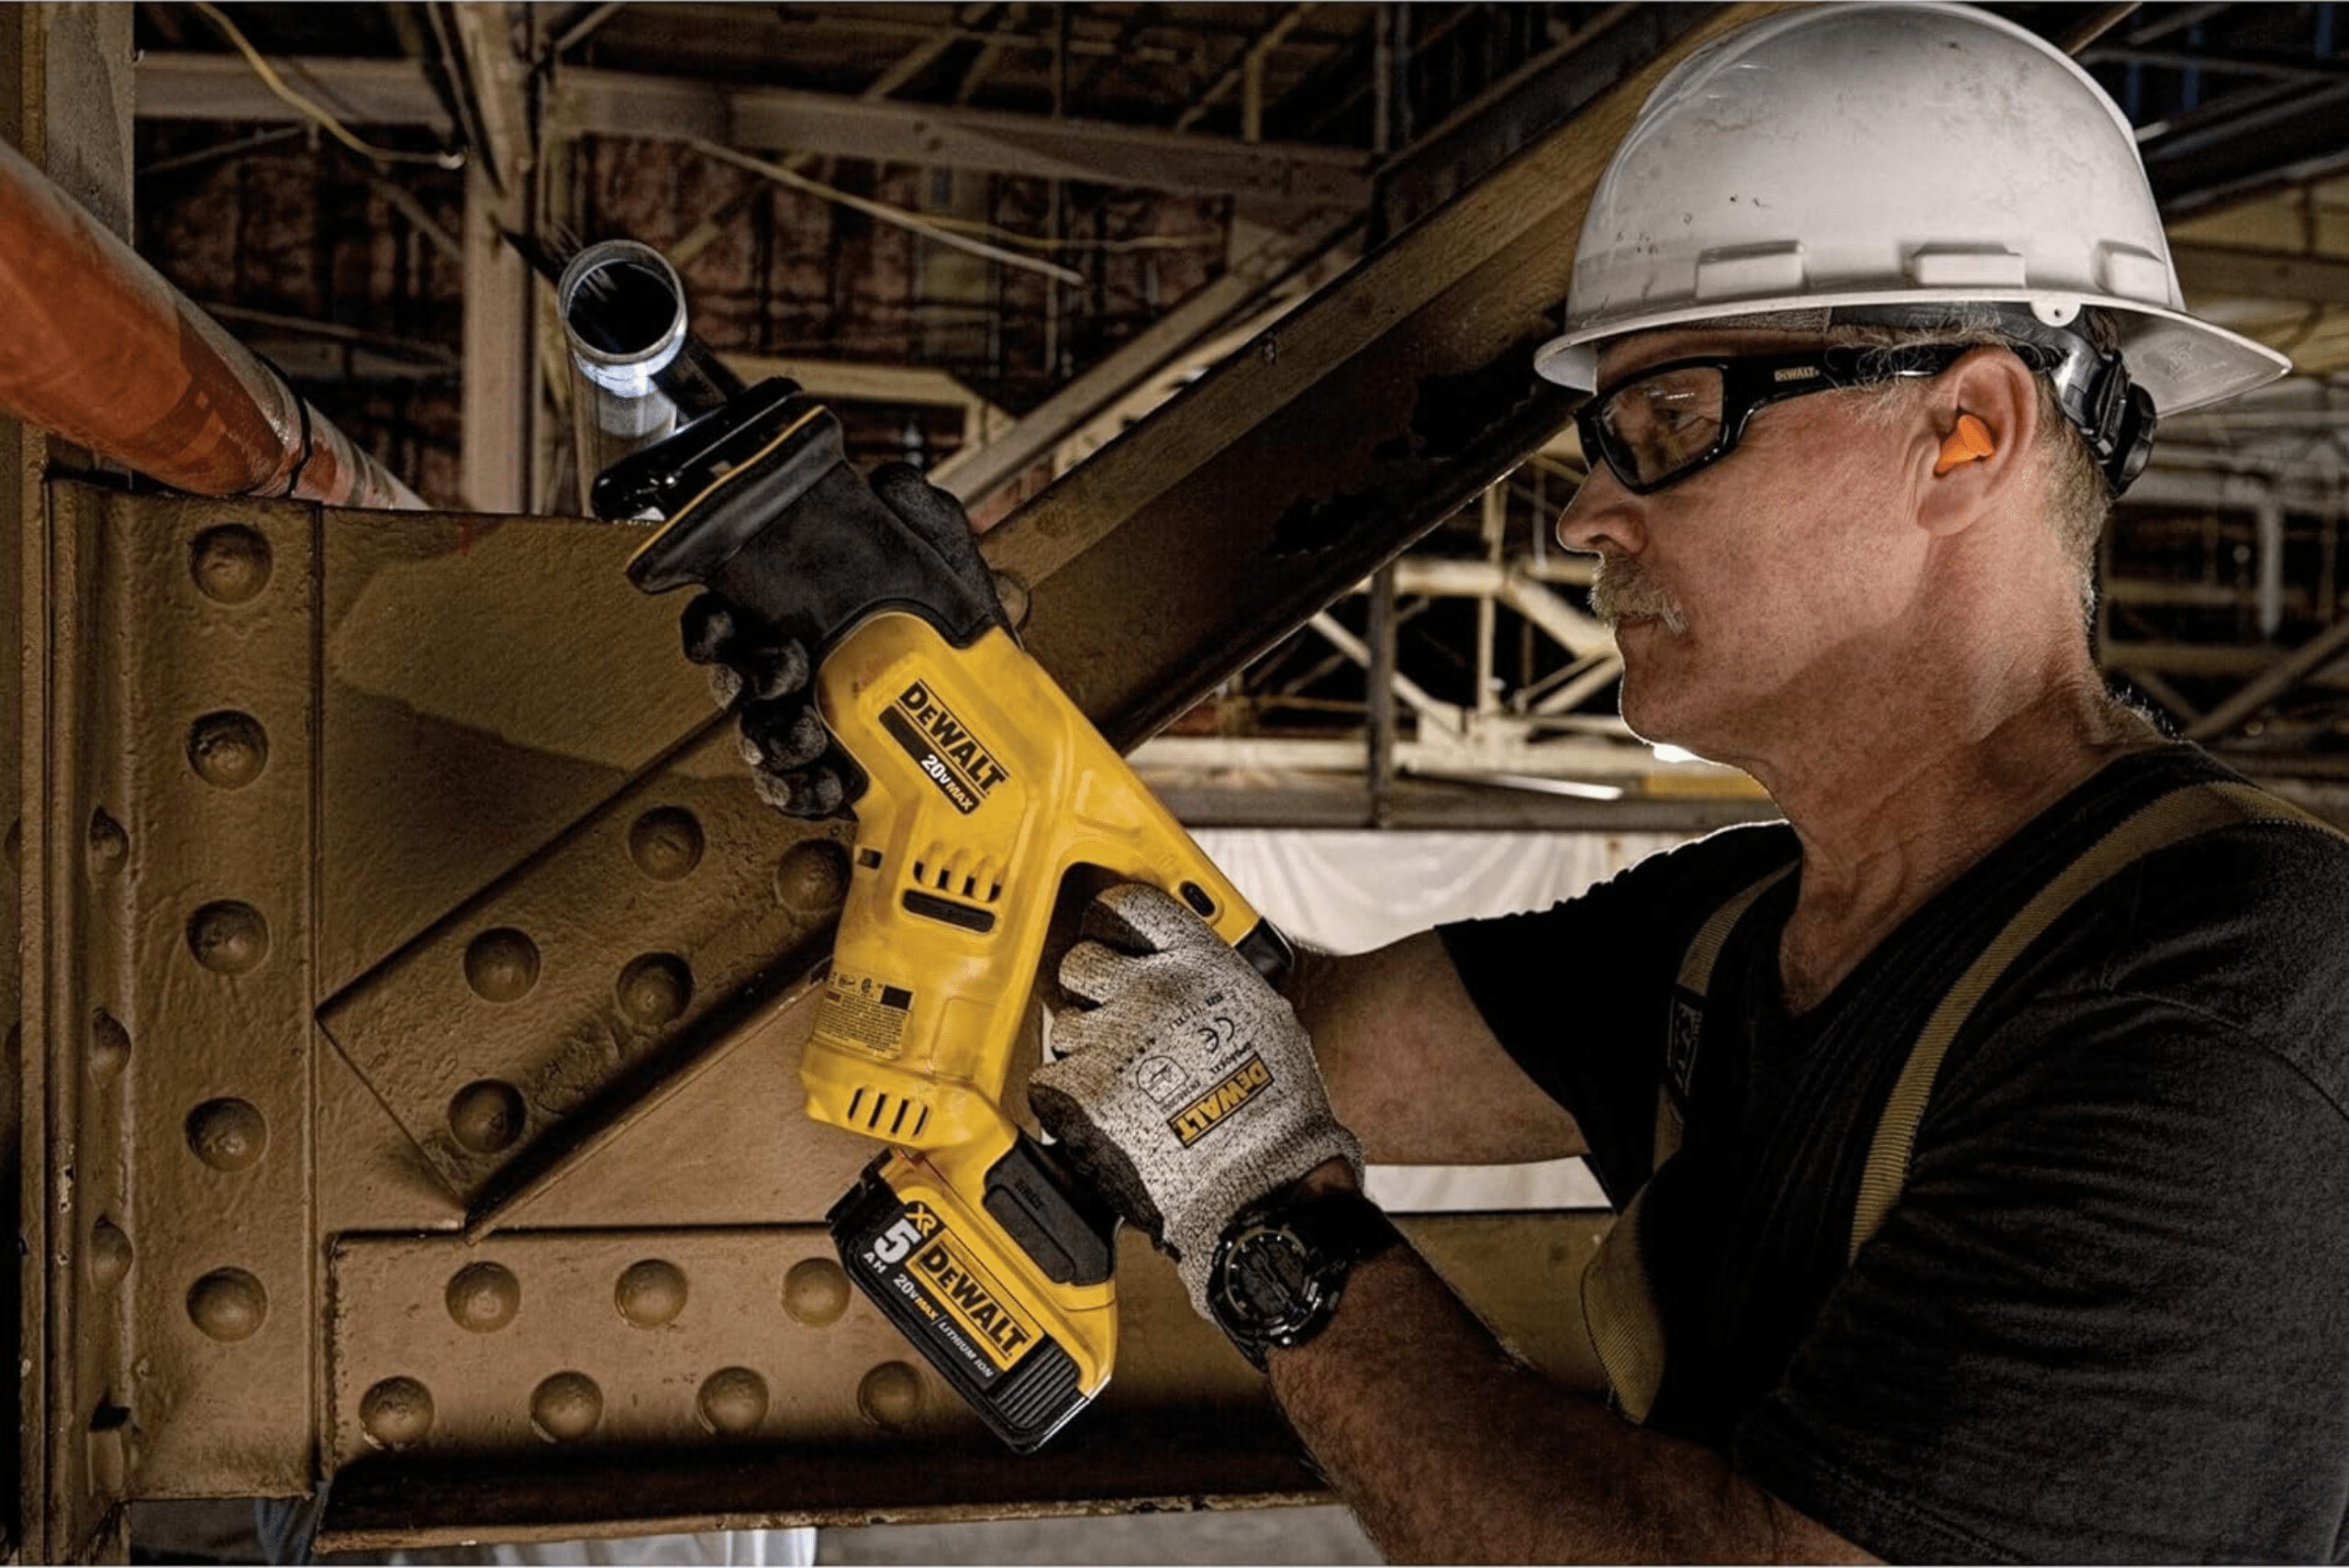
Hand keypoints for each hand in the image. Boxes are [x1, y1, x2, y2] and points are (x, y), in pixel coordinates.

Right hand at [680, 462, 1004, 817]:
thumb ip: (919, 513)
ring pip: (759, 741)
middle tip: (783, 668)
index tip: (720, 621)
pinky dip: (806, 794)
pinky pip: (799, 794)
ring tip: (808, 732)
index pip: (722, 620)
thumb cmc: (962, 622)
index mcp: (794, 617)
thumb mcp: (947, 555)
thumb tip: (888, 481)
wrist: (1010, 695)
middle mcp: (792, 672)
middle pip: (731, 682)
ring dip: (772, 741)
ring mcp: (808, 727)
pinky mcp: (833, 776)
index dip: (707, 625)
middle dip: (743, 679)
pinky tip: (829, 784)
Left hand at [1030, 884, 1362, 1317]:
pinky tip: (1108, 1120)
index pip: (1128, 905)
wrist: (1264, 1185)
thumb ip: (1207, 983)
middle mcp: (1152, 989)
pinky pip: (1049, 1082)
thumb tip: (1174, 973)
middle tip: (1117, 1032)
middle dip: (1090, 996)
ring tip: (1128, 1092)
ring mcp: (1113, 1038)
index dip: (1108, 922)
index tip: (1106, 937)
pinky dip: (1068, 1105)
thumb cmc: (1275, 1113)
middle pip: (1080, 962)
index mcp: (1200, 963)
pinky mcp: (1082, 1091)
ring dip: (1085, 1055)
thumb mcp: (1261, 1016)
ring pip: (1063, 1028)